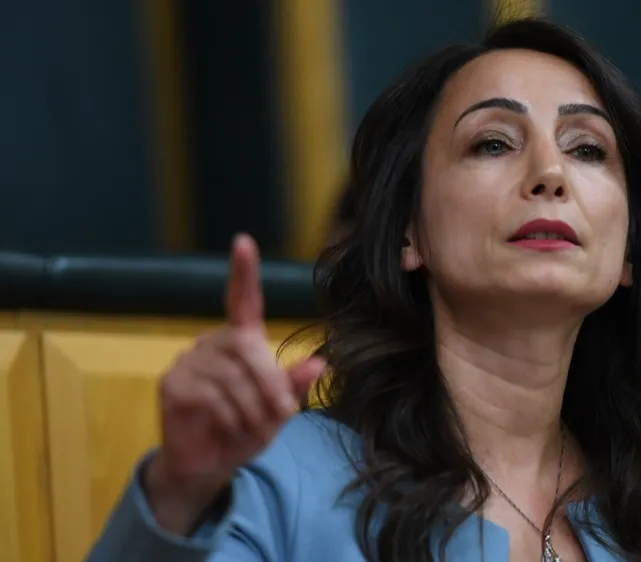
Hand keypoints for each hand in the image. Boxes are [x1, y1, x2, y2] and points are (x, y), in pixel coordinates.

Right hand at [144, 234, 325, 532]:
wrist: (207, 465)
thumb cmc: (244, 430)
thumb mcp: (277, 411)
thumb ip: (293, 386)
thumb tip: (320, 363)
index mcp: (240, 341)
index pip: (242, 300)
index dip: (243, 272)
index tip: (243, 241)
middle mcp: (212, 343)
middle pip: (248, 348)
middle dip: (269, 384)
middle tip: (280, 413)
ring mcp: (188, 361)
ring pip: (232, 377)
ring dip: (251, 408)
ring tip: (251, 427)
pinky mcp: (173, 385)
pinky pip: (211, 396)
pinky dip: (229, 417)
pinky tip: (226, 428)